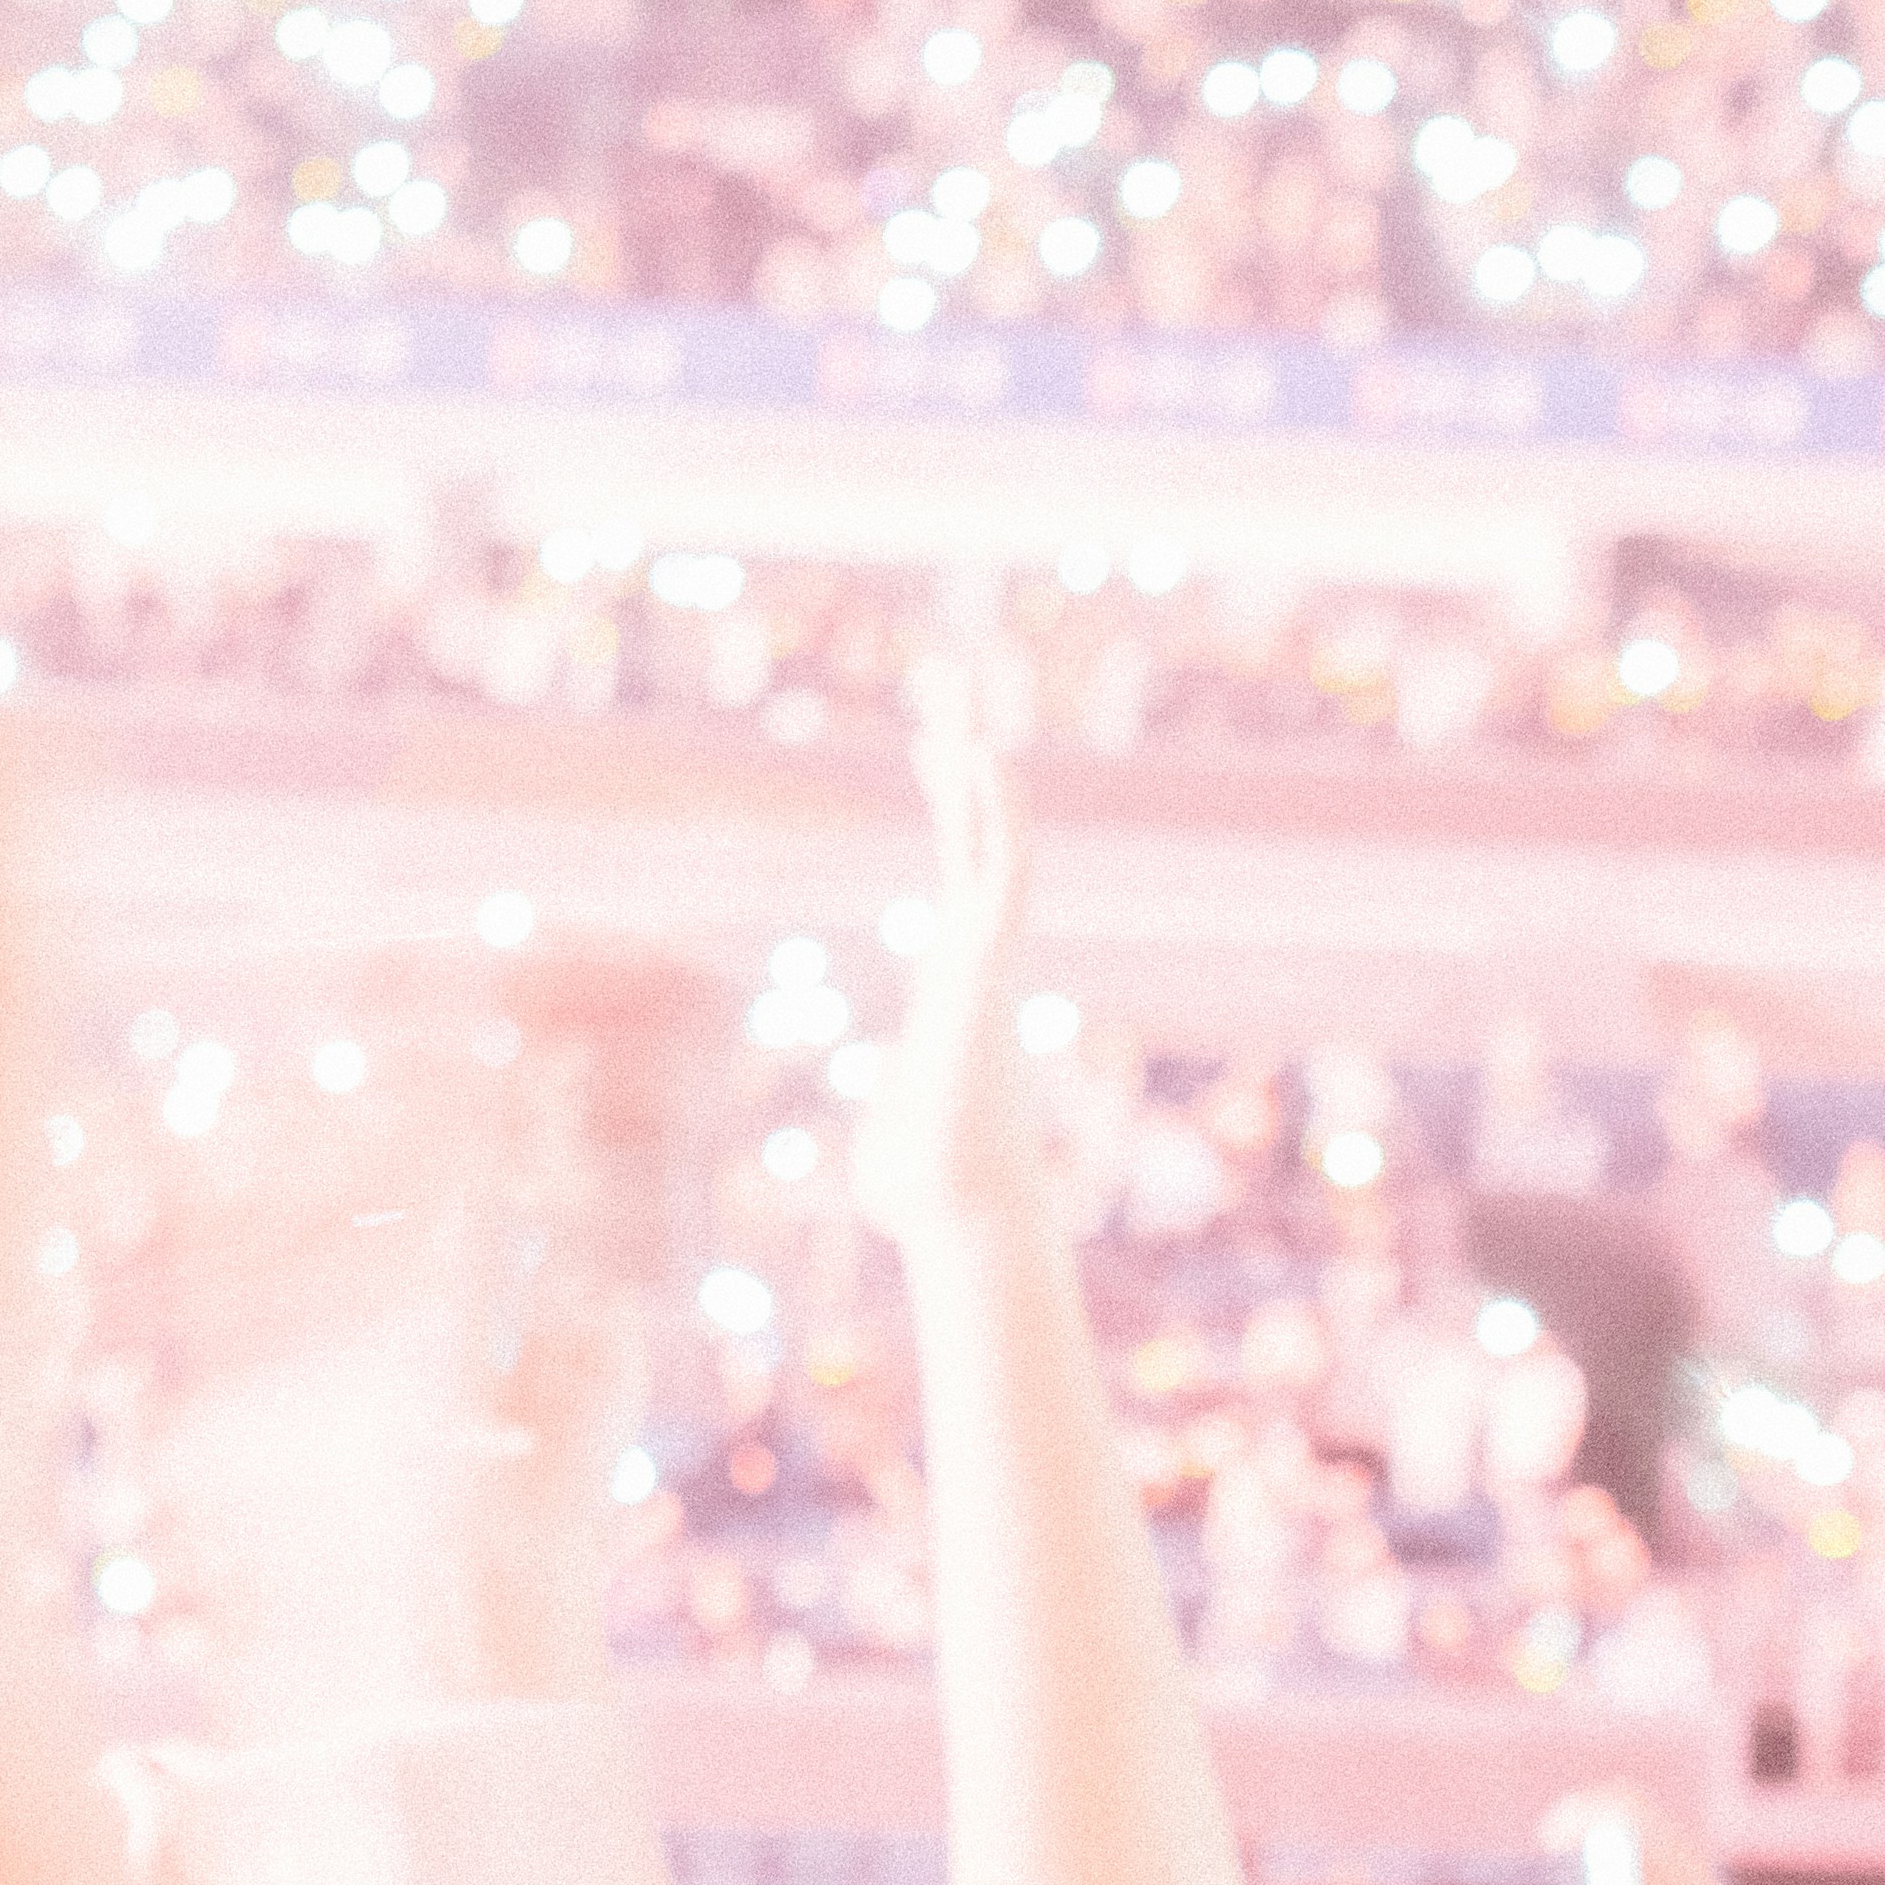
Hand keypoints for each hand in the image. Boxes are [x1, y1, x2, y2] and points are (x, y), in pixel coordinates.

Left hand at [851, 672, 1040, 1254]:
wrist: (957, 1211)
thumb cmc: (923, 1193)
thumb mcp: (889, 1147)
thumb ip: (888, 1129)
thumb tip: (883, 1161)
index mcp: (951, 978)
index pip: (954, 871)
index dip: (948, 802)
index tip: (935, 740)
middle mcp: (973, 954)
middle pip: (970, 831)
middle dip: (959, 750)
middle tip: (951, 674)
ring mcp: (982, 959)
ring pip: (986, 838)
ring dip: (974, 761)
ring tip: (959, 685)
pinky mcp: (985, 972)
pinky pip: (1001, 877)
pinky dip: (1000, 817)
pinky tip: (985, 758)